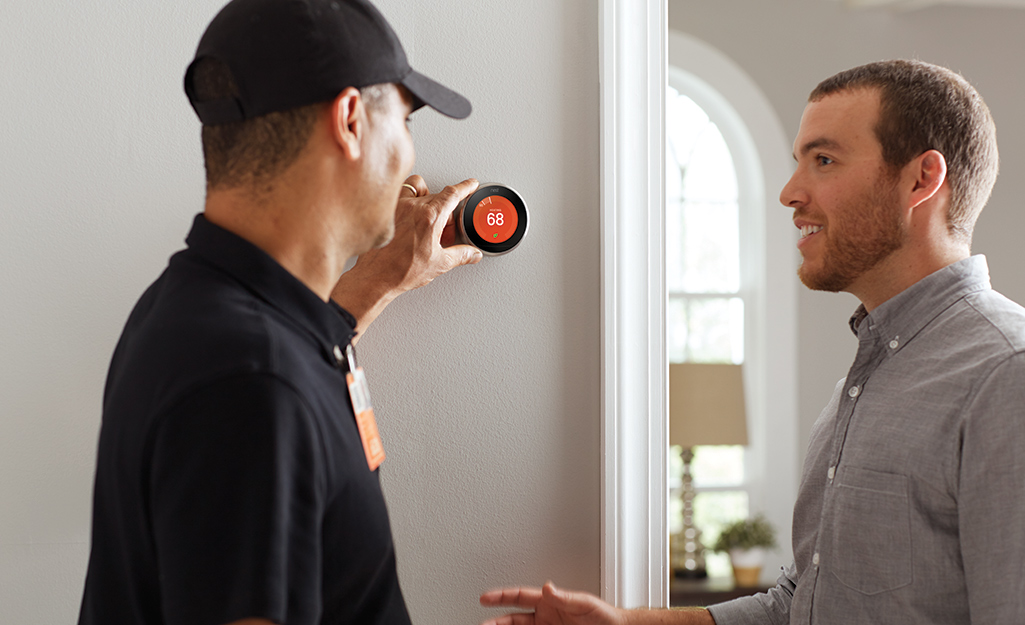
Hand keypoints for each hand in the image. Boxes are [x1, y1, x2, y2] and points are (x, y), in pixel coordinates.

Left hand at [331, 175, 481, 337]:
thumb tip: (472, 254)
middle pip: (438, 196)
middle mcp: (413, 206)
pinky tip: (411, 215)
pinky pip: (401, 193)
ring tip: (428, 218)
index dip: (465, 187)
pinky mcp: (386, 211)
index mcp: (430, 217)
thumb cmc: (400, 270)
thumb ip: (461, 255)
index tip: (471, 184)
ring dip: (427, 197)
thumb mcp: (439, 264)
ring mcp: (397, 206)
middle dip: (446, 212)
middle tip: (444, 233)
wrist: (376, 277)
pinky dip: (409, 198)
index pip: (453, 194)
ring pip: (418, 188)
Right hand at [479, 582, 626, 624]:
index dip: (501, 596)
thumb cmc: (602, 615)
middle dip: (497, 621)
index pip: (519, 596)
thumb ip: (564, 597)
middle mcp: (544, 617)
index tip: (485, 597)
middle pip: (513, 619)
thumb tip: (547, 587)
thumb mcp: (583, 602)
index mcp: (548, 602)